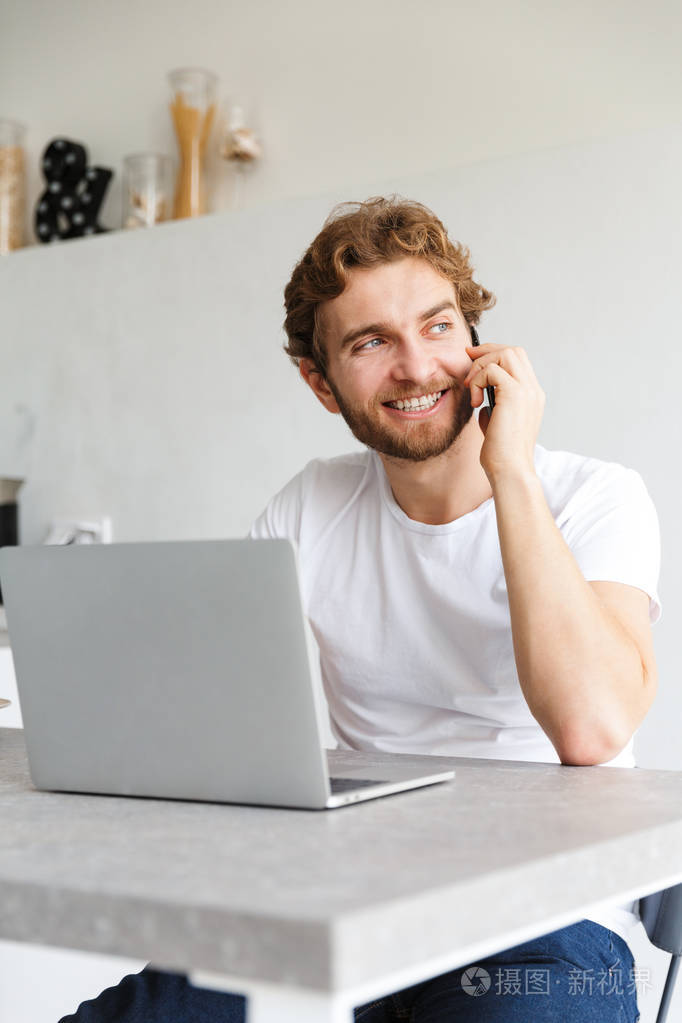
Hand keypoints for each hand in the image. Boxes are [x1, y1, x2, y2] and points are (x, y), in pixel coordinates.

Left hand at [463, 343, 544, 482]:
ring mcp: (527, 391)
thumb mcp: (496, 424)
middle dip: (486, 351)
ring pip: (505, 354)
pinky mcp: (514, 395)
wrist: (510, 470)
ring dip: (481, 366)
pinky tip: (475, 401)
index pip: (517, 360)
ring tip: (471, 388)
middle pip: (513, 350)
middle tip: (467, 361)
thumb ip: (493, 407)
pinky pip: (492, 370)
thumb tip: (481, 399)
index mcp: (531, 396)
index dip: (494, 354)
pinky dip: (478, 380)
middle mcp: (533, 390)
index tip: (473, 360)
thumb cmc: (501, 454)